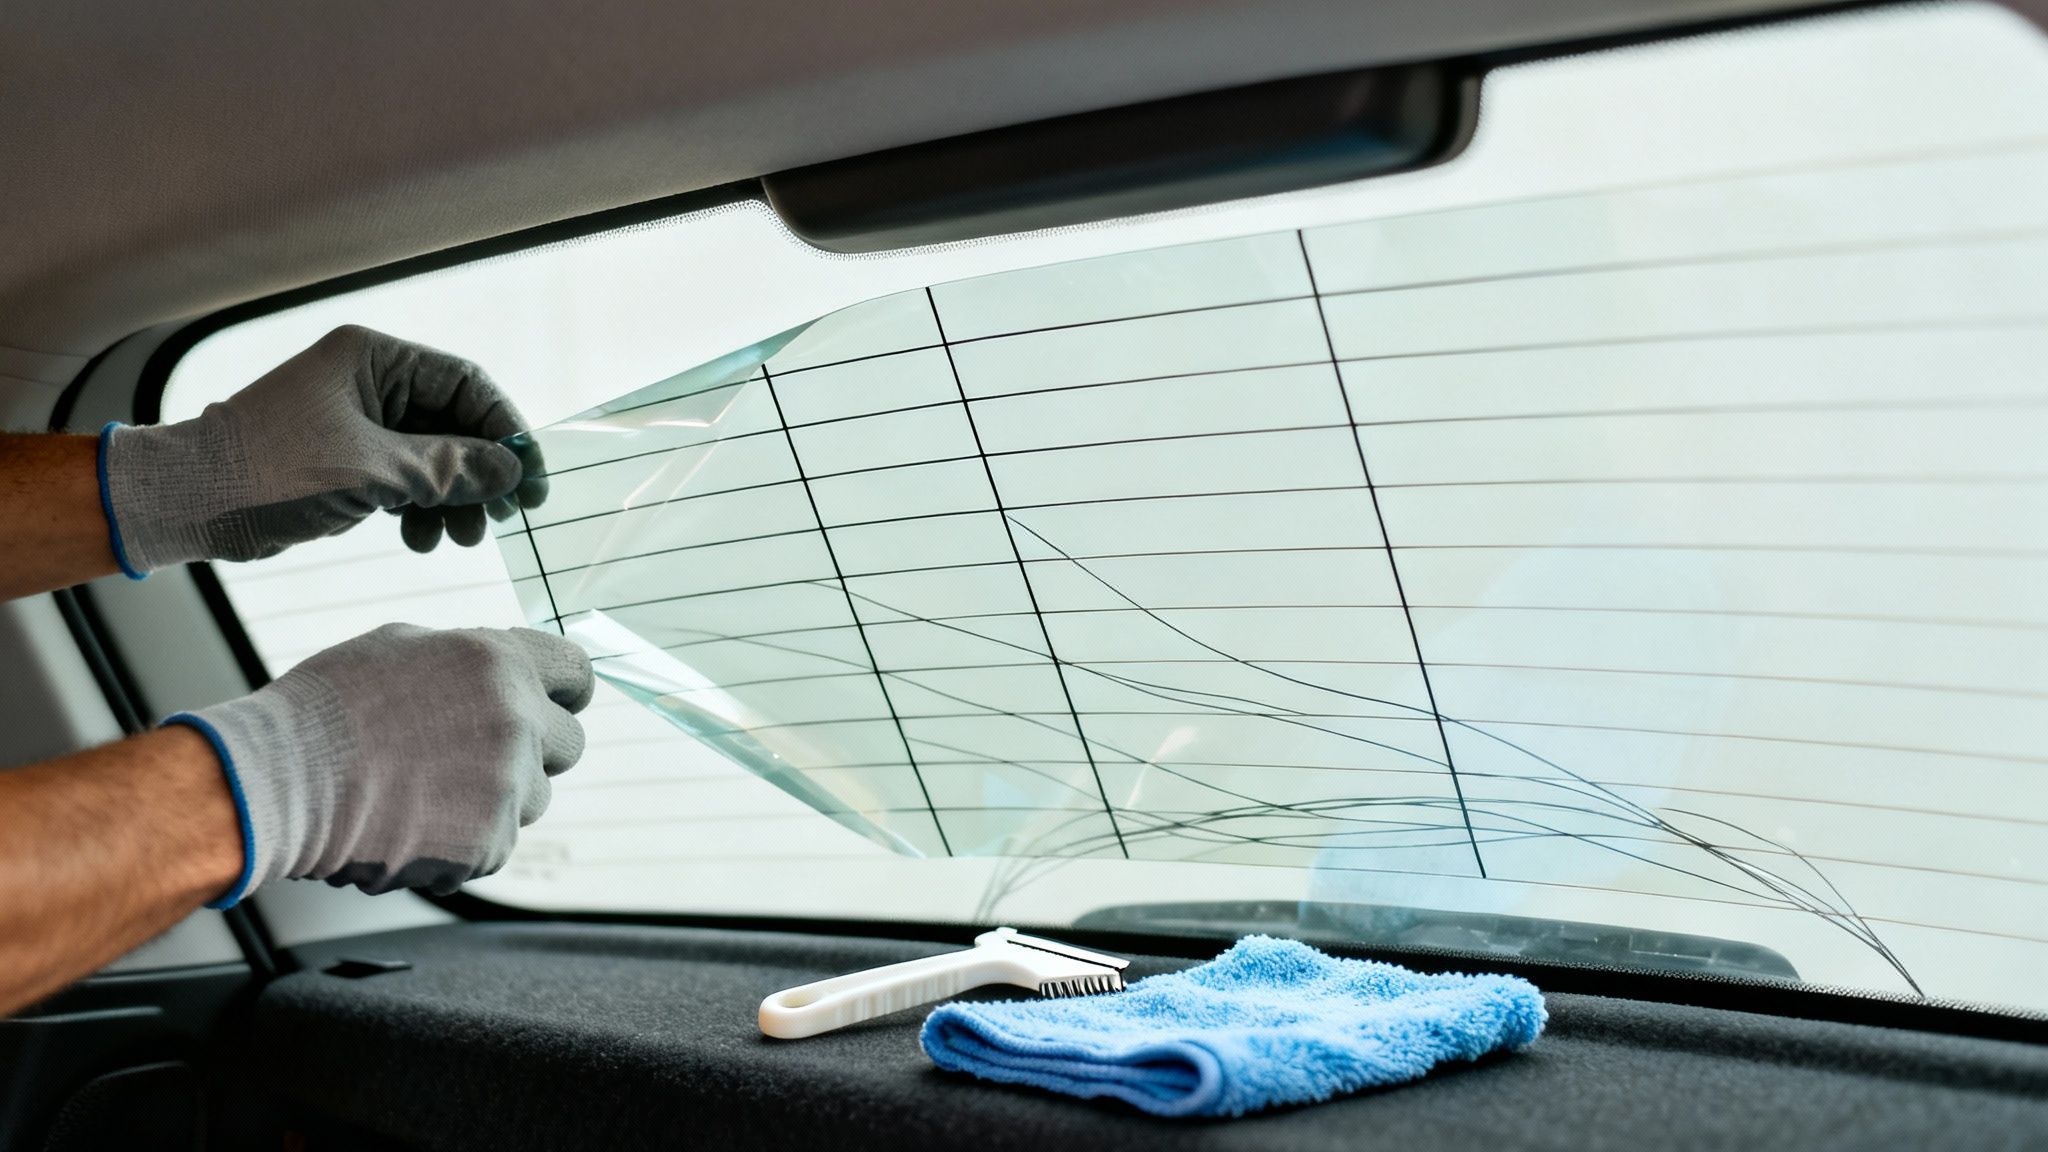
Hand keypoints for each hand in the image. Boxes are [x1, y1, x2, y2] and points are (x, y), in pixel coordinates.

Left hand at [101, 325, 547, 573]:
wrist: (190, 502)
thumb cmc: (270, 470)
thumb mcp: (373, 470)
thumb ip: (449, 468)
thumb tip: (511, 473)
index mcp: (374, 359)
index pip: (466, 384)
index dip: (505, 431)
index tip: (528, 479)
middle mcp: (370, 381)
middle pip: (454, 423)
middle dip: (479, 474)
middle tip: (501, 517)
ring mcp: (358, 421)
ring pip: (433, 456)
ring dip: (452, 499)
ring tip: (458, 538)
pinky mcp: (346, 459)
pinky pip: (405, 478)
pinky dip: (421, 507)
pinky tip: (420, 538)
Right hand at [168, 624, 594, 901]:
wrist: (280, 779)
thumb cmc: (328, 707)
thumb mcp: (402, 646)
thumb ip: (470, 660)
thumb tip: (501, 674)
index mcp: (500, 663)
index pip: (578, 672)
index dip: (564, 690)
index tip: (553, 702)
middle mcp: (517, 722)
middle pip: (569, 743)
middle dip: (535, 750)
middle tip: (476, 755)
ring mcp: (507, 787)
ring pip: (533, 799)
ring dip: (495, 798)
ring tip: (426, 791)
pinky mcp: (487, 844)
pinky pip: (494, 844)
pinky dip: (462, 841)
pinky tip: (410, 824)